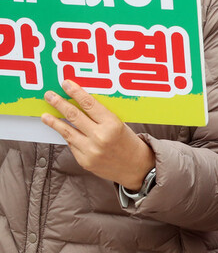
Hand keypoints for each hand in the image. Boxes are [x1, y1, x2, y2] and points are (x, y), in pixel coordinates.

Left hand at [41, 80, 155, 190]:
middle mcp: (100, 137)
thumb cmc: (129, 143)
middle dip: (59, 103)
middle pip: (74, 115)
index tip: (66, 84)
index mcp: (112, 124)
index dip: (76, 92)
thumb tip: (80, 103)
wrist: (137, 168)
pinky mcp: (84, 161)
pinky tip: (63, 131)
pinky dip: (67, 136)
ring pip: (67, 131)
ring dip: (54, 122)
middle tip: (49, 95)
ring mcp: (91, 150)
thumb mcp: (120, 125)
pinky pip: (72, 144)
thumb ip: (101, 116)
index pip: (89, 104)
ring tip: (45, 115)